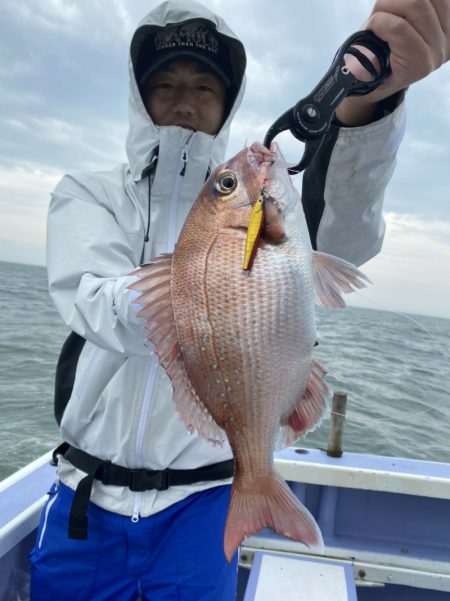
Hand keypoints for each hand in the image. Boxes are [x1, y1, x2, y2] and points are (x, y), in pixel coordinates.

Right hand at [335, 0, 449, 125]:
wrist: (391, 73)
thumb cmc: (371, 71)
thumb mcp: (360, 74)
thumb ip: (359, 68)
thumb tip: (355, 64)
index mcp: (418, 66)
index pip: (399, 28)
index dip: (377, 22)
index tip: (370, 29)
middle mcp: (439, 50)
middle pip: (415, 3)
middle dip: (388, 4)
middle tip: (379, 15)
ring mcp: (449, 32)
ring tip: (390, 11)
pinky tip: (405, 7)